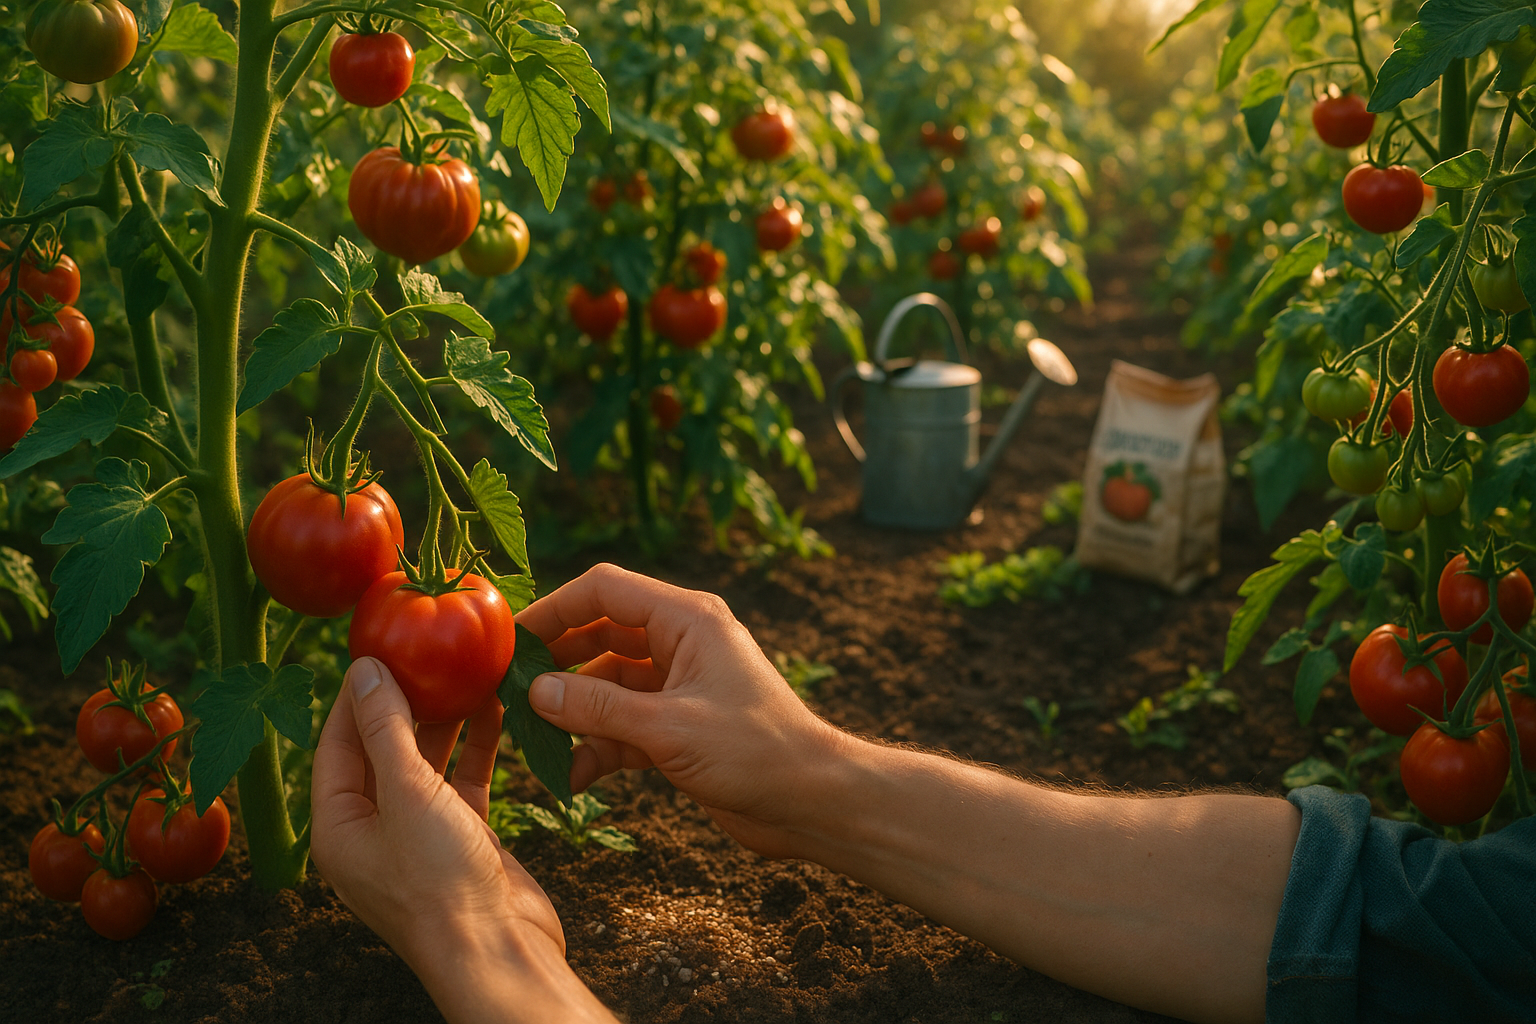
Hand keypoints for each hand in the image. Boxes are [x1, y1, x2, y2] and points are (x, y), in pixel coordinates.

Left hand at [310, 656, 561, 966]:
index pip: (337, 744)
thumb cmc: (441, 884)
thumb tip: (365, 670)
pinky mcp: (462, 836)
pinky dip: (477, 745)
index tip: (378, 648)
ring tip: (465, 671)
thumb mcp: (407, 796)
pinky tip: (495, 708)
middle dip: (405, 701)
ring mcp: (419, 833)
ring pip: (426, 761)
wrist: (500, 950)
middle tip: (425, 651)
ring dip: (446, 718)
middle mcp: (373, 828)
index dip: (355, 695)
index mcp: (338, 827)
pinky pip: (462, 778)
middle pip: (382, 749)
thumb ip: (386, 729)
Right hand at [517, 563, 850, 857]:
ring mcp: (678, 685)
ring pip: (606, 685)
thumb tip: (535, 693)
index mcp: (687, 620)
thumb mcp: (669, 729)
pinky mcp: (678, 727)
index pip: (605, 590)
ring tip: (531, 742)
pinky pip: (622, 725)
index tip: (511, 640)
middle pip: (599, 635)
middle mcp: (681, 643)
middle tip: (507, 693)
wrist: (812, 802)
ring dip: (572, 713)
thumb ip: (598, 709)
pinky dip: (596, 747)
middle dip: (555, 665)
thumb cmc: (756, 751)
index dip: (554, 609)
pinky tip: (571, 777)